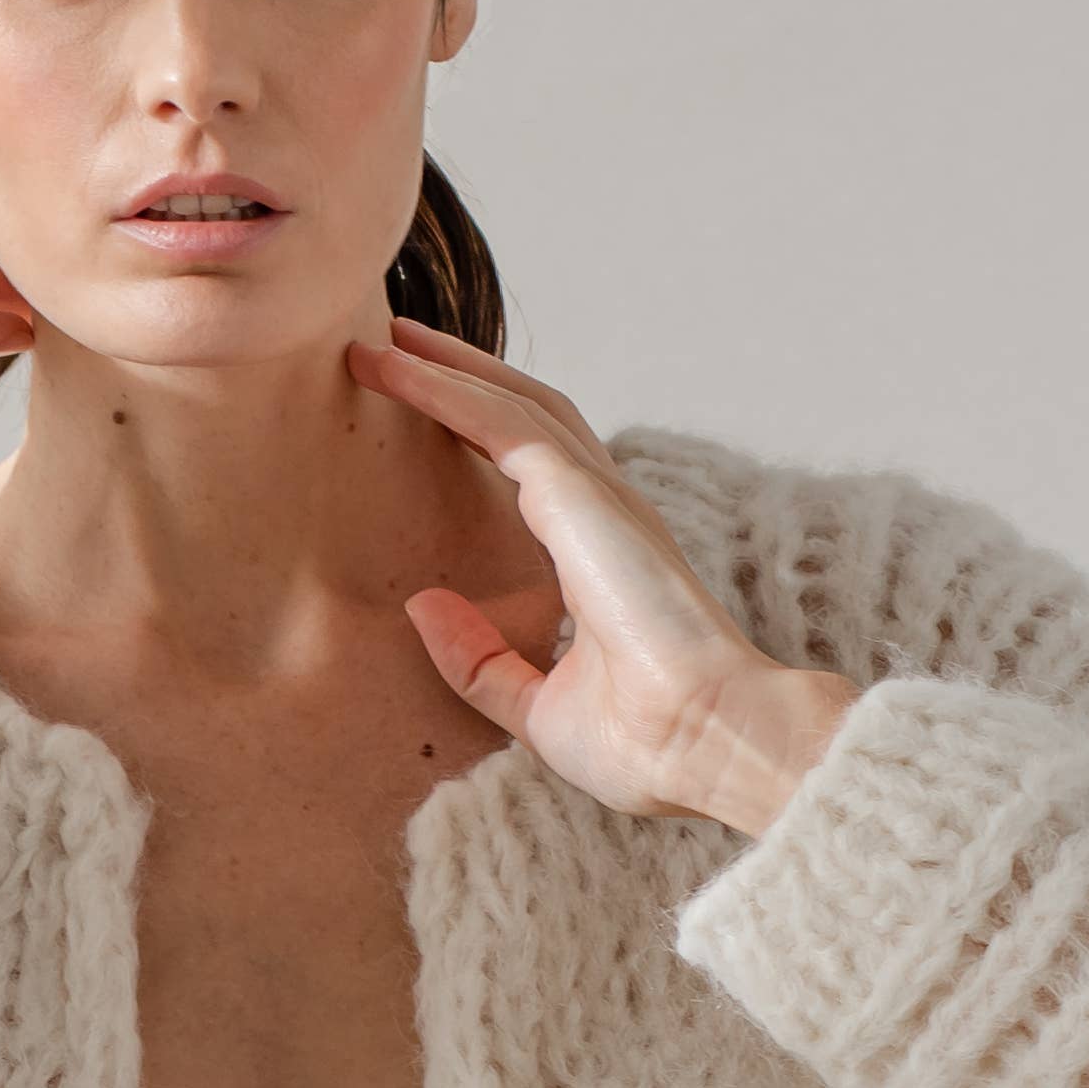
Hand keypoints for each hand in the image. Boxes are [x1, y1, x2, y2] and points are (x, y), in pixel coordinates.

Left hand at [354, 317, 860, 836]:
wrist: (707, 744)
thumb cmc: (645, 741)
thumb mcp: (536, 709)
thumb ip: (479, 662)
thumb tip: (421, 607)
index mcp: (601, 557)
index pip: (533, 469)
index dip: (476, 430)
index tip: (420, 407)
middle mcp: (604, 514)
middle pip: (524, 417)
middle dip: (461, 379)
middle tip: (393, 348)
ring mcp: (598, 498)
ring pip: (511, 405)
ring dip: (445, 369)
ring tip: (382, 343)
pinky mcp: (580, 495)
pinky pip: (499, 423)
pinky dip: (444, 389)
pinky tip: (395, 368)